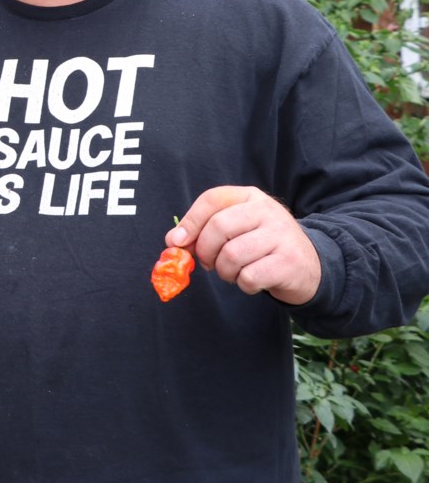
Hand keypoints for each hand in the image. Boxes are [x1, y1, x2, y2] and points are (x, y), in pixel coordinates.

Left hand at [165, 185, 321, 305]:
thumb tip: (173, 241)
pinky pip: (249, 277)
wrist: (310, 266)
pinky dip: (243, 284)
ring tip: (234, 272)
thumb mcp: (237, 230)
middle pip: (219, 227)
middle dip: (205, 251)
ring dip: (224, 271)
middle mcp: (267, 211)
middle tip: (209, 264)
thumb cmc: (262, 247)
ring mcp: (281, 236)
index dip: (190, 221)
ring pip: (231, 255)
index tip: (178, 242)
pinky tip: (252, 280)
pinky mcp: (289, 262)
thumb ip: (204, 231)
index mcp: (250, 197)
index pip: (212, 199)